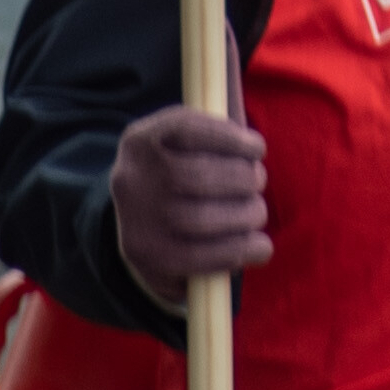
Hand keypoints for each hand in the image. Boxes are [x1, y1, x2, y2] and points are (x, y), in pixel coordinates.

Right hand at [111, 102, 268, 291]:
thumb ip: (217, 134)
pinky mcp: (149, 262)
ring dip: (245, 216)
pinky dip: (239, 252)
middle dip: (242, 180)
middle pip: (195, 177)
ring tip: (256, 212)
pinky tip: (259, 247)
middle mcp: (130, 181)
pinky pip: (199, 261)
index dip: (229, 137)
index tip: (257, 147)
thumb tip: (254, 146)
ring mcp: (135, 224)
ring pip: (199, 220)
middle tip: (257, 181)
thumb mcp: (186, 141)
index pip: (185, 128)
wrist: (140, 220)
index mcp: (140, 140)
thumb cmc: (182, 169)